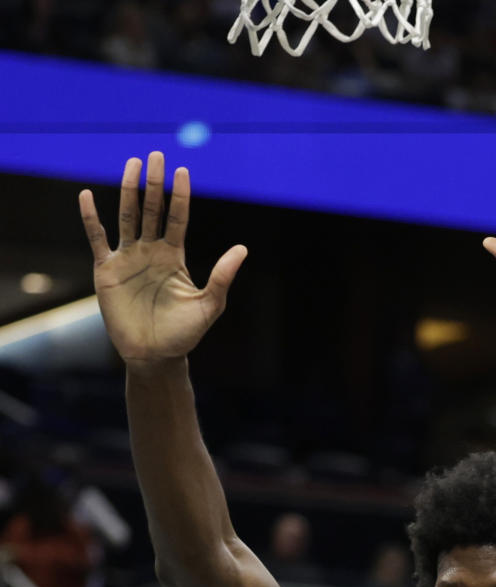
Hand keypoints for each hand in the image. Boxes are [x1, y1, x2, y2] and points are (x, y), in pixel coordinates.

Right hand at [79, 151, 246, 363]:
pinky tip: (87, 195)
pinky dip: (91, 218)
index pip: (177, 218)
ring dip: (128, 190)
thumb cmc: (184, 334)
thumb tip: (242, 249)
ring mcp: (128, 258)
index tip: (183, 171)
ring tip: (132, 164)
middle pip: (152, 209)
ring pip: (128, 216)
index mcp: (174, 256)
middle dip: (155, 183)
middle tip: (156, 155)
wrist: (154, 356)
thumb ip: (223, 277)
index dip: (180, 195)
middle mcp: (151, 252)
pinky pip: (98, 238)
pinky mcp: (107, 270)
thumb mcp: (209, 305)